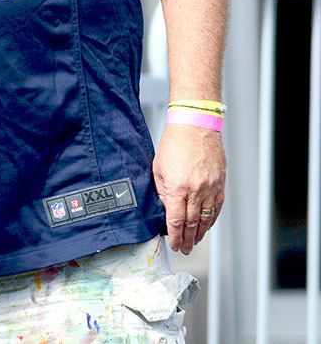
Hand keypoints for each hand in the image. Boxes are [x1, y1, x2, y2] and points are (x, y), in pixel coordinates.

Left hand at [153, 123, 225, 253]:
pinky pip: (216, 207)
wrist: (195, 127)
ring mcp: (210, 188)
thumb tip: (165, 209)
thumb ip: (162, 191)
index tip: (174, 245)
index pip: (176, 220)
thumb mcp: (158, 168)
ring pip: (206, 218)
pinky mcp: (220, 184)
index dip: (175, 236)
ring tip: (194, 242)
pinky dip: (211, 220)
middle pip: (191, 223)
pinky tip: (206, 227)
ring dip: (200, 233)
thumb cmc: (174, 144)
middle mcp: (195, 191)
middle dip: (187, 239)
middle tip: (184, 250)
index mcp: (177, 188)